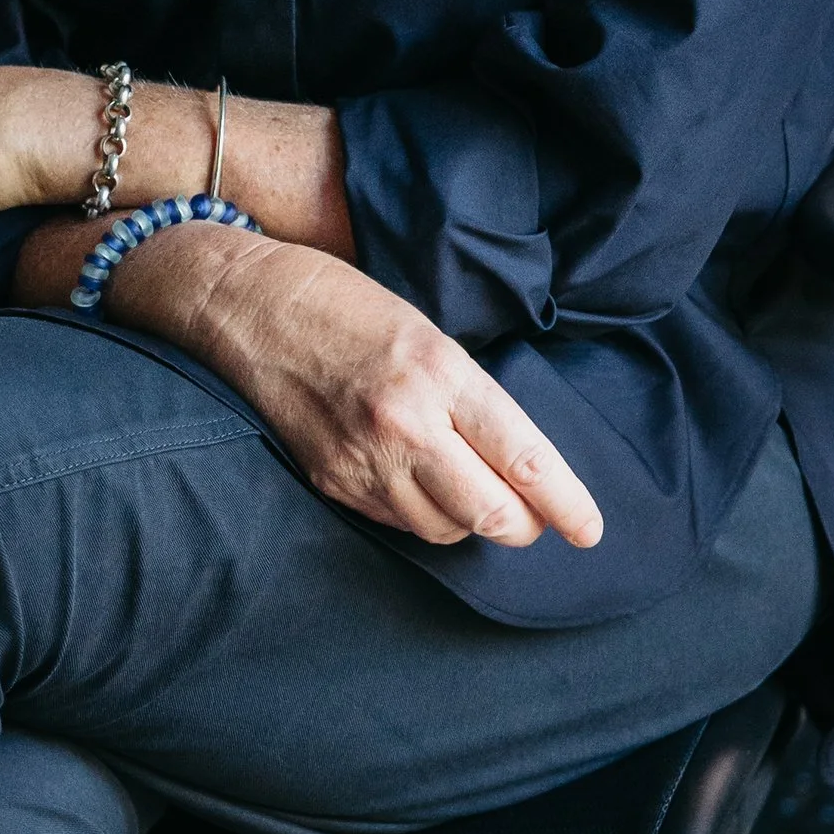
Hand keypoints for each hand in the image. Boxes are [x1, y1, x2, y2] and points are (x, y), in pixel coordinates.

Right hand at [107, 226, 603, 549]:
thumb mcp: (426, 332)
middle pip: (491, 515)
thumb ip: (469, 395)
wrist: (244, 303)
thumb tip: (513, 458)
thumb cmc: (342, 303)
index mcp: (441, 375)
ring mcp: (363, 460)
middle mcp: (405, 425)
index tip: (590, 530)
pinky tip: (419, 485)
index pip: (523, 459)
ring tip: (469, 492)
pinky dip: (421, 516)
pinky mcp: (330, 480)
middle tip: (531, 515)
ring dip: (469, 522)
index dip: (565, 504)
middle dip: (522, 524)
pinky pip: (396, 524)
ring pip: (445, 531)